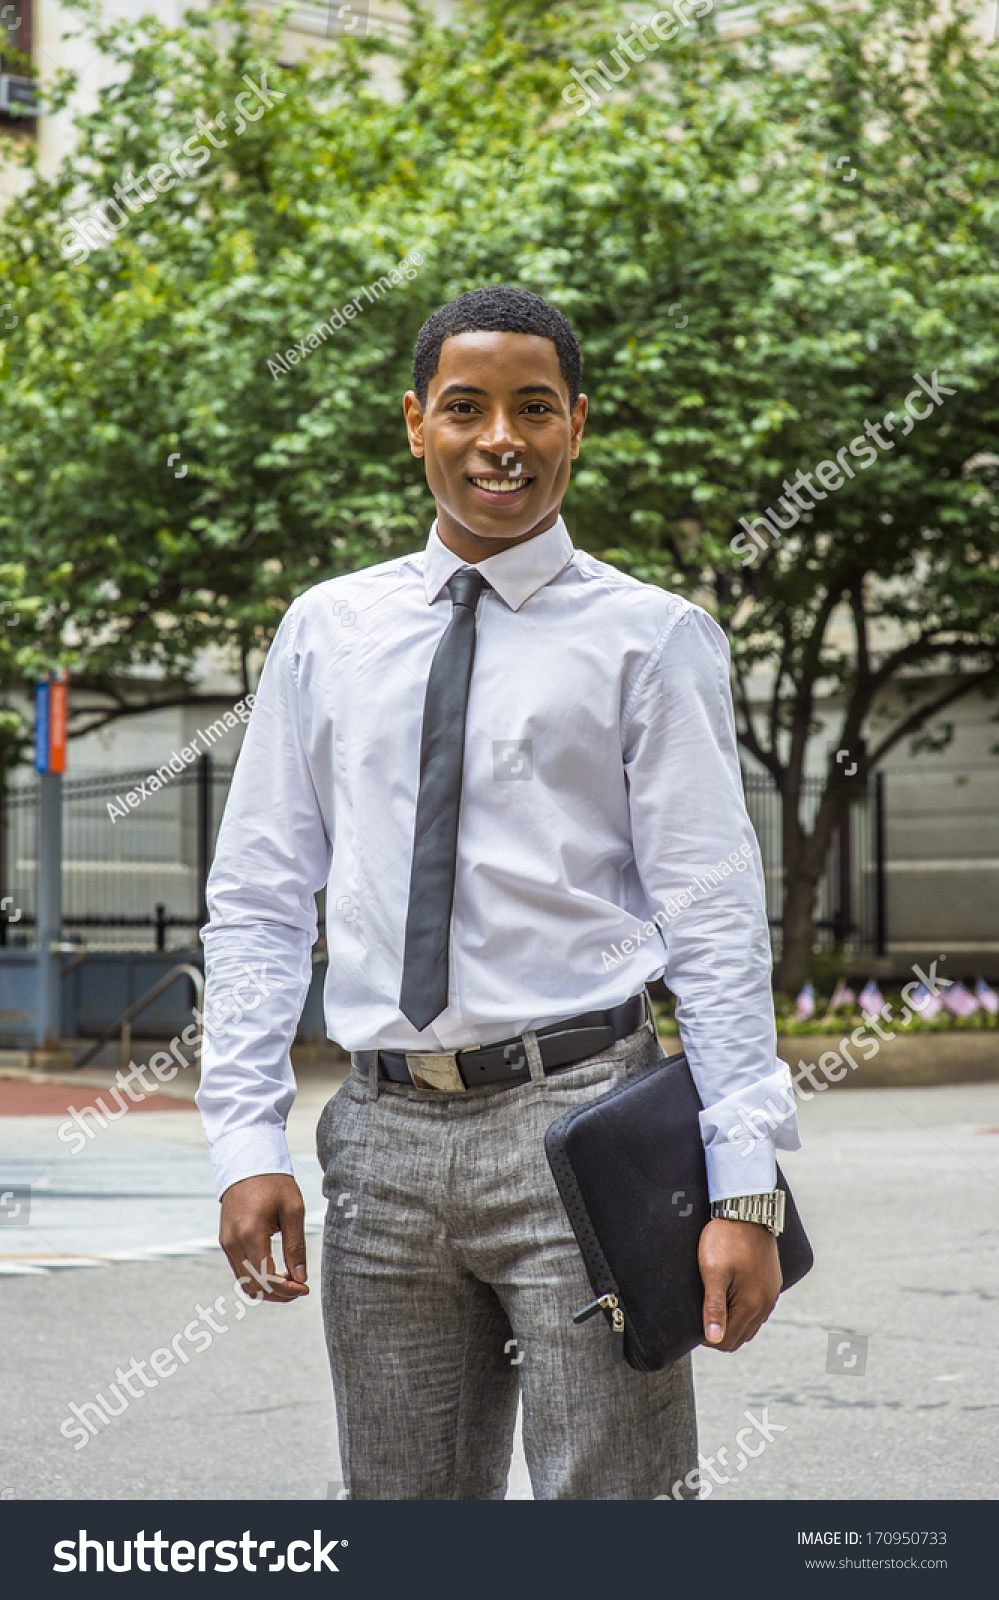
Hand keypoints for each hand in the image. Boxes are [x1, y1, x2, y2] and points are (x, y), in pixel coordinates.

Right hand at [219, 1173, 308, 1302]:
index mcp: (250, 1233)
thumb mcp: (293, 1210)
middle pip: (254, 1287)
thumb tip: (300, 1278)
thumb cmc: (274, 1183)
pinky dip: (258, 1278)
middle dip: (279, 1294)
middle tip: (300, 1287)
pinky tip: (277, 1270)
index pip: (267, 1277)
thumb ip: (296, 1246)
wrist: (247, 1163)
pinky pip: (240, 1271)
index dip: (287, 1290)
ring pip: (245, 1283)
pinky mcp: (225, 1242)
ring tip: (291, 1280)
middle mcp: (233, 1242)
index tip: (305, 1288)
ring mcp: (226, 1243)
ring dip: (268, 1289)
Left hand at [698, 1217, 781, 1351]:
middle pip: (740, 1337)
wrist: (746, 1211)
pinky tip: (730, 1298)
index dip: (707, 1338)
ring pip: (751, 1325)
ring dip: (733, 1324)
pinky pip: (759, 1311)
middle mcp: (766, 1304)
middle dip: (720, 1334)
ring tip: (714, 1307)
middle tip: (701, 1317)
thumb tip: (713, 1338)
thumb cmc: (725, 1240)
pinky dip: (745, 1313)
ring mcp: (772, 1294)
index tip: (693, 1326)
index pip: (727, 1340)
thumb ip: (714, 1307)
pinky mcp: (773, 1284)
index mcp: (751, 1304)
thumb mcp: (713, 1272)